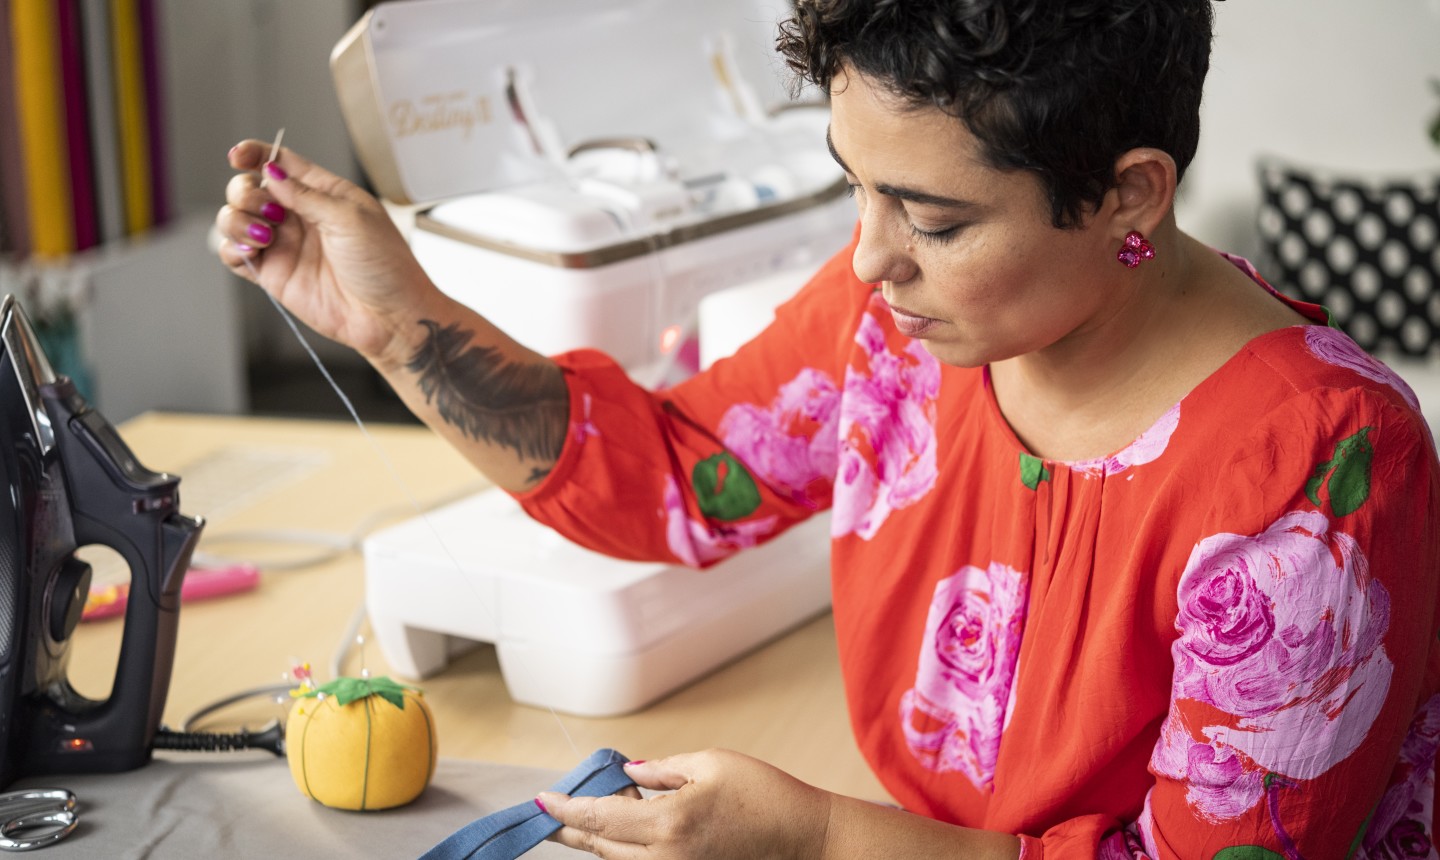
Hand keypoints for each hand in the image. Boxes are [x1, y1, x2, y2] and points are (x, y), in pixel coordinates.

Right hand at [214, 140, 445, 365]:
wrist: (390, 315)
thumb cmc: (385, 266)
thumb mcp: (351, 218)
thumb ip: (307, 195)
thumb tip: (271, 172)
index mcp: (323, 194)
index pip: (280, 163)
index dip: (255, 154)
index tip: (238, 156)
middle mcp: (299, 216)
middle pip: (250, 188)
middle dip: (245, 192)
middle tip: (268, 211)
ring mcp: (284, 245)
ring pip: (236, 218)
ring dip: (237, 219)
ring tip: (262, 236)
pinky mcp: (274, 274)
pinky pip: (235, 254)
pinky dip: (232, 247)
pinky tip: (250, 250)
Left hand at [539, 749, 830, 858]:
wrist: (806, 839)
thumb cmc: (766, 796)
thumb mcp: (710, 764)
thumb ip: (660, 770)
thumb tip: (628, 774)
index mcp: (669, 824)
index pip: (599, 817)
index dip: (565, 807)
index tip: (542, 798)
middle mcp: (666, 859)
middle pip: (601, 846)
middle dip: (573, 826)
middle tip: (548, 810)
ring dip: (599, 836)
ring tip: (590, 810)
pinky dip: (625, 848)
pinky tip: (625, 827)